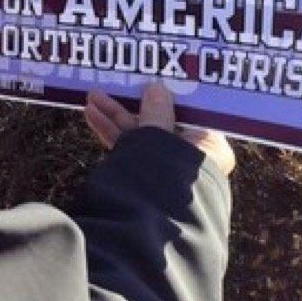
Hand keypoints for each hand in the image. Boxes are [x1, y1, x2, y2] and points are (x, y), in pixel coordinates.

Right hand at [85, 82, 235, 175]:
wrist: (150, 220)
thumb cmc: (170, 175)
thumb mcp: (162, 135)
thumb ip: (157, 111)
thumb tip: (156, 88)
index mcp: (210, 149)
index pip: (192, 114)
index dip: (173, 96)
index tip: (156, 80)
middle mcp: (191, 160)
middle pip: (161, 122)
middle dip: (134, 104)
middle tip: (117, 85)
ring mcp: (165, 170)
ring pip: (140, 136)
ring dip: (115, 115)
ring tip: (92, 98)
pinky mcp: (144, 179)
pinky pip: (129, 149)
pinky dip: (111, 132)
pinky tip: (92, 115)